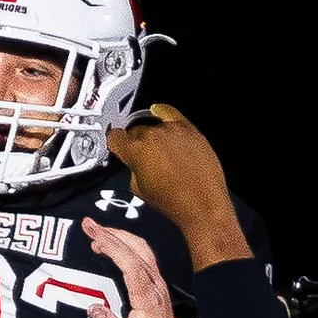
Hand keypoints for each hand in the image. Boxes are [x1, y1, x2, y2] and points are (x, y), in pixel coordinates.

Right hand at [80, 219, 179, 317]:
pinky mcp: (155, 285)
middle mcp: (155, 286)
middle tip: (87, 224)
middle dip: (111, 233)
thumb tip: (93, 308)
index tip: (93, 235)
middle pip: (136, 249)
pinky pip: (142, 256)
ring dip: (119, 236)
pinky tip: (110, 245)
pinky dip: (125, 245)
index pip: (131, 264)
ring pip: (141, 249)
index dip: (112, 247)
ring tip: (95, 231)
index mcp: (148, 298)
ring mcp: (157, 283)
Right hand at [108, 105, 249, 266]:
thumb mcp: (140, 190)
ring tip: (161, 152)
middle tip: (145, 157)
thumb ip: (132, 169)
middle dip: (136, 142)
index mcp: (135, 151)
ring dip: (152, 135)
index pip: (115, 136)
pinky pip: (170, 113)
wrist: (202, 204)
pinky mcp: (189, 129)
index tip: (118, 146)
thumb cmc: (173, 201)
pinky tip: (158, 113)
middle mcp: (152, 135)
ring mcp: (171, 130)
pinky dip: (162, 113)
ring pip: (152, 125)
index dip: (115, 143)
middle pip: (134, 130)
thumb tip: (135, 162)